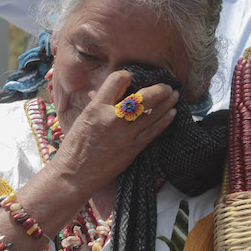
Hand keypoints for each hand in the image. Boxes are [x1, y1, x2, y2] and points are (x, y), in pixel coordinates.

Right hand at [49, 69, 178, 198]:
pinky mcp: (133, 149)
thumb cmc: (76, 146)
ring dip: (167, 103)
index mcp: (96, 108)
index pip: (116, 80)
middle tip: (167, 85)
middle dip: (158, 89)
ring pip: (152, 114)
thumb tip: (116, 90)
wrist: (75, 174)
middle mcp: (112, 119)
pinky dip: (164, 121)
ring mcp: (124, 135)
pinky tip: (172, 113)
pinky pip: (153, 131)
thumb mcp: (83, 117)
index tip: (132, 77)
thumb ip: (100, 103)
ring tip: (175, 95)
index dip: (127, 76)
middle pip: (141, 98)